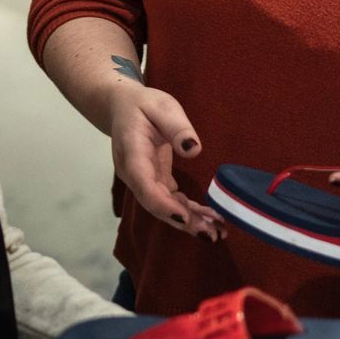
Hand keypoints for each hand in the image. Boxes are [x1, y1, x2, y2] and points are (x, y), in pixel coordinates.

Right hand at [108, 78, 222, 240]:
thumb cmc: (142, 104)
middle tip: (210, 234)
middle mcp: (135, 173)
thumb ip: (177, 127)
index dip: (162, 204)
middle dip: (182, 220)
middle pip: (155, 203)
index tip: (184, 217)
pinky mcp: (155, 181)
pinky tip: (211, 219)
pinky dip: (189, 211)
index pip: (144, 185)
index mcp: (133, 153)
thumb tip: (193, 150)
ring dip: (189, 221)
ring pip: (163, 207)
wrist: (122, 108)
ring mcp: (143, 180)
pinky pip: (170, 201)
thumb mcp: (161, 106)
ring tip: (217, 232)